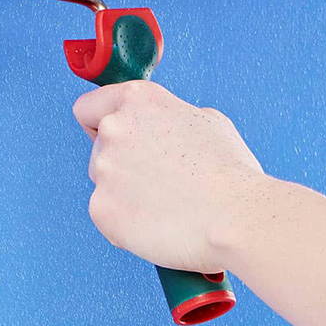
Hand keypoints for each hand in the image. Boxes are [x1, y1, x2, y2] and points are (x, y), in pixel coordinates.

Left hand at [72, 80, 270, 273]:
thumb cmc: (230, 173)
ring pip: (104, 185)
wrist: (236, 218)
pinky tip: (160, 225)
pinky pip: (107, 217)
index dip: (98, 125)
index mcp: (139, 100)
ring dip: (125, 195)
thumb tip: (161, 129)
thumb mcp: (208, 122)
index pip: (89, 108)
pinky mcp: (101, 208)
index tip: (112, 141)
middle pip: (98, 151)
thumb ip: (171, 119)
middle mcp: (114, 128)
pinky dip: (127, 225)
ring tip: (168, 206)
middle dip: (122, 166)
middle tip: (161, 183)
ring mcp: (104, 168)